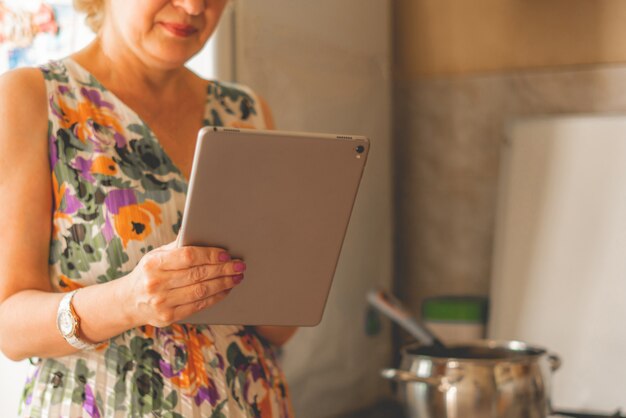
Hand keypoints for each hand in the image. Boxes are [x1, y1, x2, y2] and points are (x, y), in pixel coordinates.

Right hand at [121, 242, 245, 327]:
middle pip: (198, 275)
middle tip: (240, 265)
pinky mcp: (169, 317)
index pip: (188, 256)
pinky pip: (199, 305)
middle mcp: (156, 283)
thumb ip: (178, 246)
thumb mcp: (157, 255)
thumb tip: (201, 229)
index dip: (210, 255)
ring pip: (201, 291)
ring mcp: (162, 302)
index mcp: (154, 263)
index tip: (226, 255)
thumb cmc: (149, 273)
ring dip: (224, 283)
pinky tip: (226, 289)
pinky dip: (216, 297)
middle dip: (223, 269)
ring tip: (237, 277)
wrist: (128, 302)